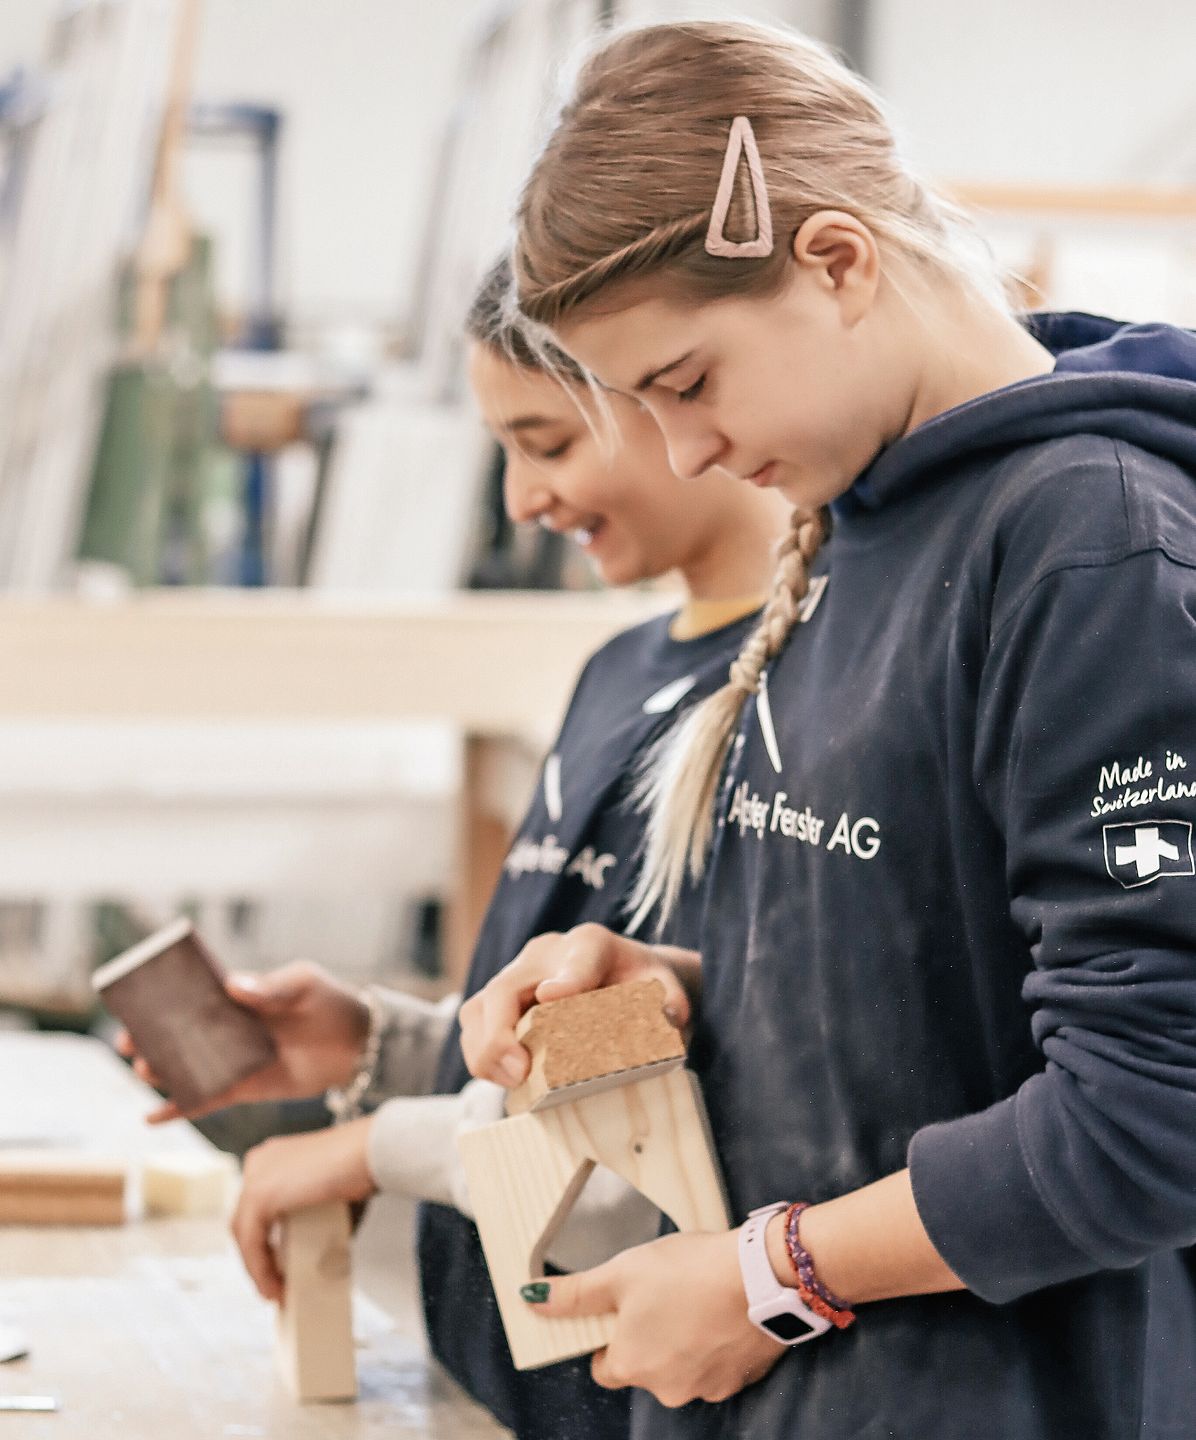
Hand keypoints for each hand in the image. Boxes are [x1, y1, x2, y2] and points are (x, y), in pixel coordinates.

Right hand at [116, 961, 370, 1122]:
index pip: (191, 997)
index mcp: (237, 997)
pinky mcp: (243, 1089)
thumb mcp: (303, 984)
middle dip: (149, 1039)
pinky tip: (149, 1118)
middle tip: (128, 1044)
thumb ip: (271, 986)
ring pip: (186, 1068)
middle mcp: (228, 1029)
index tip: (135, 1005)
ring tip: (145, 1071)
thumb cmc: (329, 1003)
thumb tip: (233, 986)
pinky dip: (179, 1108)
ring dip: (160, 1072)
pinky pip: (205, 1101)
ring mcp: (233, 1060)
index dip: (161, 1001)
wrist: (357, 1045)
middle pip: (179, 1034)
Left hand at [230, 1118, 376, 1301]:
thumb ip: (311, 1209)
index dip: (262, 1239)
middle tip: (276, 1282)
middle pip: (246, 1220)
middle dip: (258, 1256)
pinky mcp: (260, 1195)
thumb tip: (317, 1248)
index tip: (276, 1265)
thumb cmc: (361, 1165)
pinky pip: (250, 1242)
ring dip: (258, 1267)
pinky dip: (259, 1268)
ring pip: (244, 1232)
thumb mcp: (327, 1187)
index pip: (256, 1206)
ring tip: (276, 1291)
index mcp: (272, 1155)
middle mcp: (259, 1161)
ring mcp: (256, 1176)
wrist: (370, 1152)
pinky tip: (273, 1286)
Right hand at [458, 923, 700, 1087]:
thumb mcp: (668, 989)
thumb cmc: (647, 986)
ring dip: (485, 1049)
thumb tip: (668, 1017)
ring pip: (479, 1009)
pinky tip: (507, 1080)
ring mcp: (519, 976)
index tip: (552, 998)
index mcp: (592, 944)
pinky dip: (483, 1055)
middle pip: (505, 987)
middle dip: (502, 1032)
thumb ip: (673, 1000)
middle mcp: (546, 953)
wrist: (630, 980)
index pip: (579, 958)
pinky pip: (476, 1026)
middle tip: (520, 1071)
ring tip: (511, 1082)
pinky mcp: (504, 1002)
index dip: (566, 979)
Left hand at [523, 1230, 783, 1406]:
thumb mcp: (621, 1272)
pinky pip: (716, 1364)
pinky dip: (714, 1344)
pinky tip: (719, 1311)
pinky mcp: (739, 1378)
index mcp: (632, 1365)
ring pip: (682, 1367)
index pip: (604, 1368)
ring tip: (694, 1299)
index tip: (620, 1312)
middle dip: (649, 1337)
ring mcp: (706, 1387)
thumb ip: (576, 1294)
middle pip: (644, 1367)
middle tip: (661, 1295)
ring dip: (683, 1341)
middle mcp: (666, 1388)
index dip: (607, 1339)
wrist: (759, 1276)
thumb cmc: (686, 1272)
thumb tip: (532, 1299)